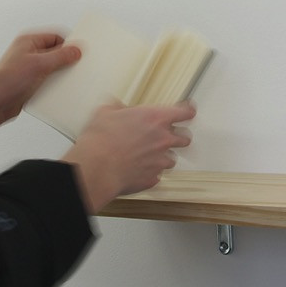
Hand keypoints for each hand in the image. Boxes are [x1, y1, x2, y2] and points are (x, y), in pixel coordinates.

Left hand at [0, 32, 80, 159]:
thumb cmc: (7, 81)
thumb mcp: (39, 64)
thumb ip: (60, 56)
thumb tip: (75, 50)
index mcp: (29, 41)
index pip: (56, 37)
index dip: (69, 44)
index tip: (81, 52)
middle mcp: (28, 53)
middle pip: (56, 53)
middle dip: (67, 61)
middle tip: (77, 68)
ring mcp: (29, 69)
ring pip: (53, 68)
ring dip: (60, 75)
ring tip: (67, 82)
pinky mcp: (30, 83)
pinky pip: (48, 81)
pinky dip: (54, 86)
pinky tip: (58, 91)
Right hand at [62, 101, 195, 214]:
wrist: (96, 167)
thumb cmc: (101, 140)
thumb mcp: (106, 112)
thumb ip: (117, 108)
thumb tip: (116, 107)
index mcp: (156, 118)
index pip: (185, 112)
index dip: (188, 111)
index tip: (188, 111)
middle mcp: (163, 139)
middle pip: (185, 138)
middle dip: (178, 137)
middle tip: (167, 136)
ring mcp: (160, 161)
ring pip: (172, 159)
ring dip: (163, 157)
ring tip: (148, 156)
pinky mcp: (152, 178)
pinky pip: (157, 175)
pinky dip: (151, 173)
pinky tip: (139, 170)